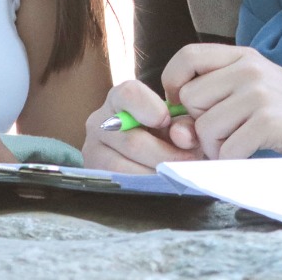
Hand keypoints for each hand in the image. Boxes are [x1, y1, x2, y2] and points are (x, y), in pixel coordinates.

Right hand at [82, 78, 200, 173]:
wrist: (146, 153)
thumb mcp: (175, 122)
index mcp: (119, 98)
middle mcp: (100, 122)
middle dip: (165, 154)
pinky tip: (160, 183)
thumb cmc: (164, 131)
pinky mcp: (95, 175)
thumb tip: (184, 137)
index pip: (129, 94)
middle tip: (188, 160)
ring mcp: (93, 151)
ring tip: (176, 174)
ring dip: (155, 174)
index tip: (167, 121)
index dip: (151, 108)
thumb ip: (185, 124)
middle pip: (132, 141)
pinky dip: (144, 186)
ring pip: (124, 168)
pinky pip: (119, 184)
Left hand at [161, 44, 281, 159]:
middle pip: (190, 100)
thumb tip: (177, 127)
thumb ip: (218, 101)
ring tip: (244, 145)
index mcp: (244, 56)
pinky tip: (253, 155)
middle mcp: (249, 68)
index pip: (186, 57)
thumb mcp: (259, 92)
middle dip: (201, 127)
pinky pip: (227, 149)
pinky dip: (234, 161)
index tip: (188, 109)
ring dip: (218, 148)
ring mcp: (259, 93)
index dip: (174, 84)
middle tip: (227, 136)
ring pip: (205, 127)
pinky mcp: (268, 120)